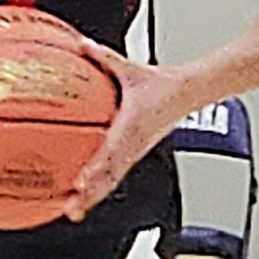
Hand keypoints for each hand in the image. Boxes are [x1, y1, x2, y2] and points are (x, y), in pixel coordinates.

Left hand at [65, 39, 196, 221]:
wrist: (189, 93)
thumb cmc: (163, 84)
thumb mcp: (131, 70)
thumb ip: (105, 57)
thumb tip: (83, 46)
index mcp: (131, 126)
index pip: (112, 153)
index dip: (96, 169)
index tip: (81, 182)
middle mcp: (133, 145)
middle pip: (109, 177)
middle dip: (90, 196)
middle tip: (70, 210)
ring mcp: (134, 153)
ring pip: (112, 181)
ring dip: (93, 198)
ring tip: (73, 212)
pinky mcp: (134, 154)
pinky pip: (115, 175)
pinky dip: (99, 188)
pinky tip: (84, 195)